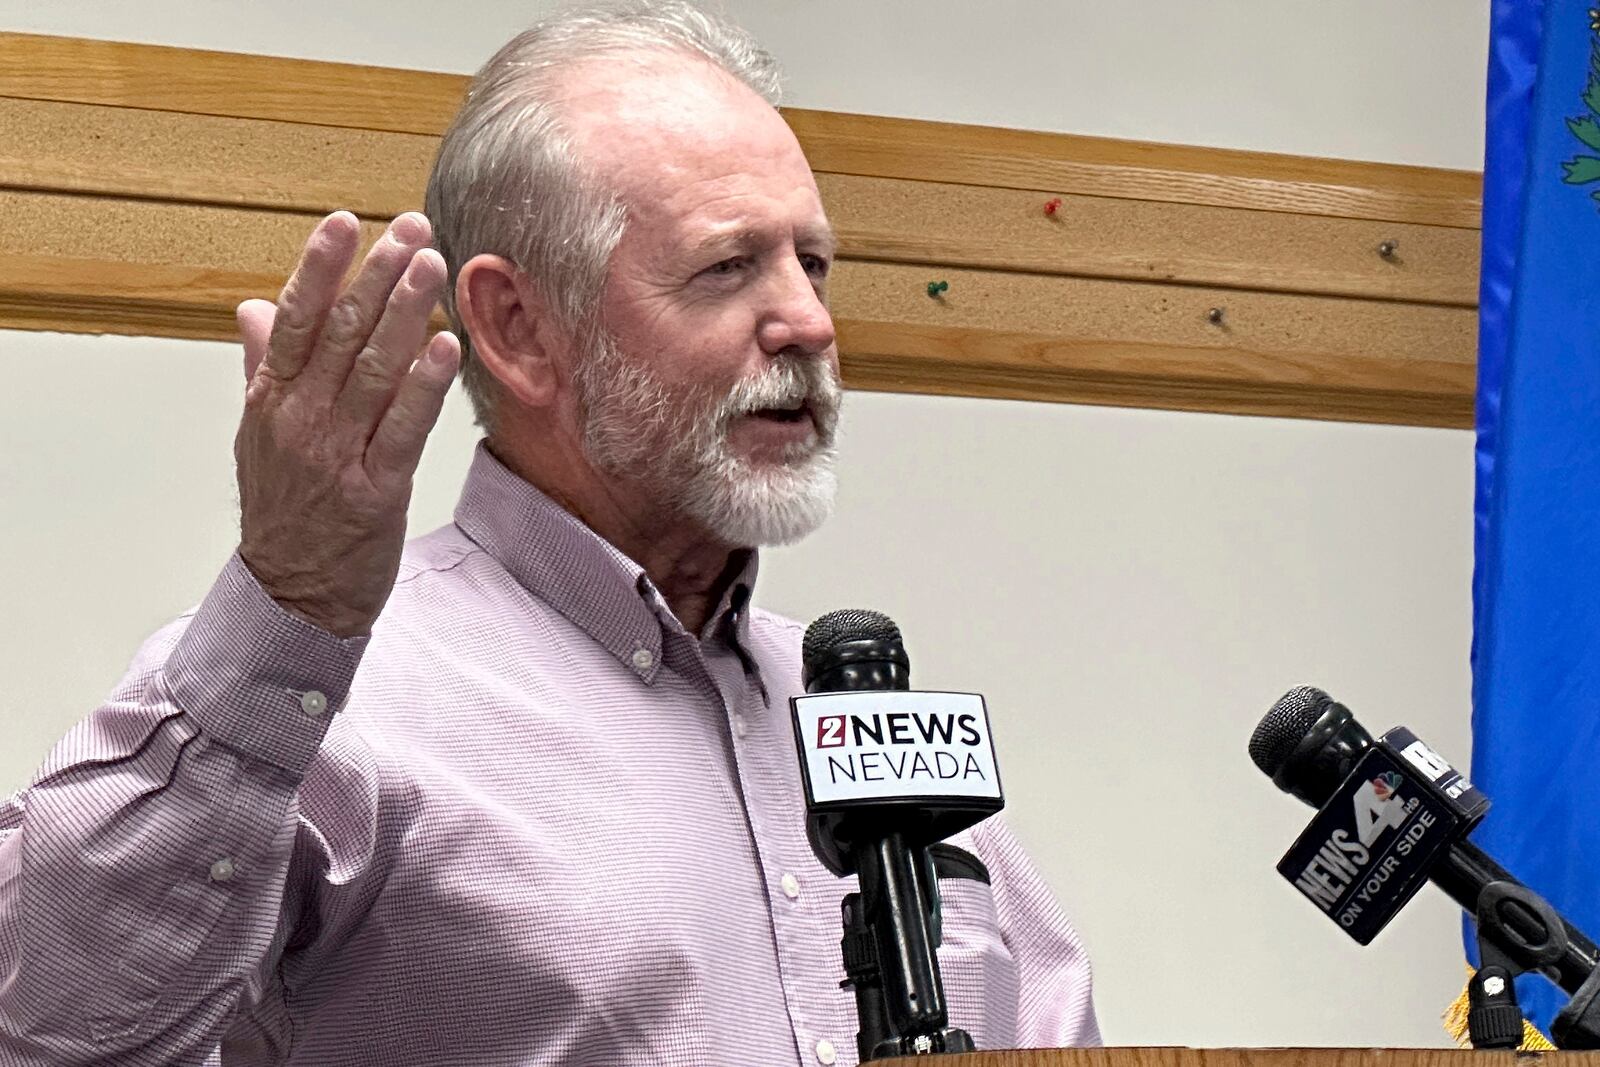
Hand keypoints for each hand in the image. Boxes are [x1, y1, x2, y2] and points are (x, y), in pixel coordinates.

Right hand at [234, 211, 459, 636]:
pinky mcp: (375, 491)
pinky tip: (446, 345)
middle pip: (338, 333)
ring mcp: (336, 456)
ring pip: (372, 371)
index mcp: (271, 401)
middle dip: (377, 274)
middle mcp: (300, 421)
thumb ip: (263, 368)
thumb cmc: (284, 512)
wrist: (292, 596)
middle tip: (411, 228)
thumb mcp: (259, 436)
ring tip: (431, 265)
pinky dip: (424, 384)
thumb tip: (256, 308)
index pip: (294, 319)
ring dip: (404, 313)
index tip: (345, 222)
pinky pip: (402, 428)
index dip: (320, 267)